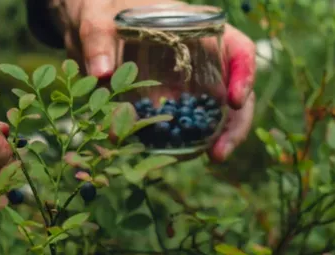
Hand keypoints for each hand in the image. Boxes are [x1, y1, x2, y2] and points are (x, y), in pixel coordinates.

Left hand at [54, 0, 255, 160]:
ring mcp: (185, 83)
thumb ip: (97, 38)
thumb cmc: (103, 9)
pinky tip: (167, 156)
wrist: (89, 29)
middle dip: (233, 124)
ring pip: (212, 113)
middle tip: (219, 154)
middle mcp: (199, 60)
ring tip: (192, 160)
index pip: (238, 49)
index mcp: (197, 30)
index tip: (235, 101)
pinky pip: (181, 124)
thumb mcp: (98, 16)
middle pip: (233, 91)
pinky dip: (178, 142)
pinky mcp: (166, 101)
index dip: (244, 74)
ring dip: (208, 140)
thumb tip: (101, 72)